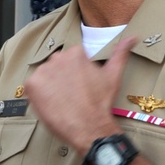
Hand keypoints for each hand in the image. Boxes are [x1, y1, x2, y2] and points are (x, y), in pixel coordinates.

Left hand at [25, 38, 135, 152]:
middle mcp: (57, 58)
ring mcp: (43, 71)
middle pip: (55, 67)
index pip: (69, 60)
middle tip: (71, 95)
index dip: (74, 75)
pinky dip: (38, 96)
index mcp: (75, 53)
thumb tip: (132, 37)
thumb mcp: (113, 75)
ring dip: (49, 87)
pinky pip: (32, 87)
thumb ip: (120, 53)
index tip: (79, 86)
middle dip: (61, 79)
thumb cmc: (100, 103)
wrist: (89, 126)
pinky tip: (51, 104)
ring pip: (44, 77)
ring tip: (62, 101)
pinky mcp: (32, 85)